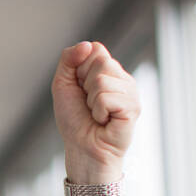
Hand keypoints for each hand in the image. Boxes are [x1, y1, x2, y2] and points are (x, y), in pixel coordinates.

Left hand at [52, 41, 140, 182]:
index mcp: (109, 70)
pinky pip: (107, 97)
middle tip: (89, 105)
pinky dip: (98, 111)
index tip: (80, 89)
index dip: (80, 69)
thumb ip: (68, 60)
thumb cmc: (74, 122)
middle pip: (101, 61)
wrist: (82, 150)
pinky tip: (104, 121)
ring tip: (97, 114)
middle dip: (86, 85)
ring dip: (91, 101)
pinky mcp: (133, 107)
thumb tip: (87, 44)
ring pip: (103, 79)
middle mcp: (123, 78)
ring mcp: (131, 92)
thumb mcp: (63, 85)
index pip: (95, 49)